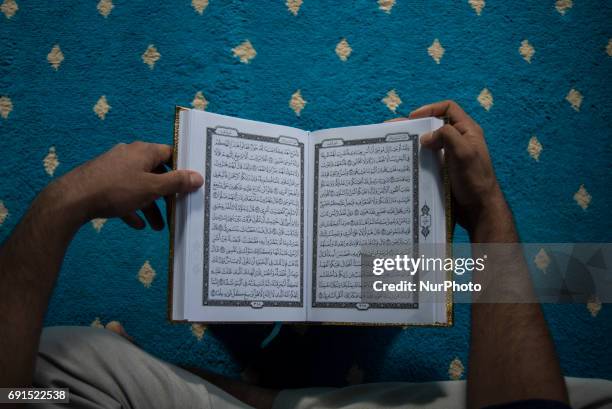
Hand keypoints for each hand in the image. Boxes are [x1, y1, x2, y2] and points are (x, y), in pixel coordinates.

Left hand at [50, 141, 202, 229]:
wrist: (73, 199)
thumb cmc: (117, 189)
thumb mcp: (152, 188)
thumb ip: (176, 183)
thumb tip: (198, 177)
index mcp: (144, 151)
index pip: (170, 154)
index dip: (182, 168)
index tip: (191, 183)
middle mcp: (130, 156)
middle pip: (156, 173)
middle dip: (166, 194)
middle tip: (177, 209)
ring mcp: (114, 169)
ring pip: (140, 187)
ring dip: (151, 206)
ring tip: (158, 226)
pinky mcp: (102, 182)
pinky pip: (123, 195)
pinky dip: (132, 208)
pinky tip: (137, 224)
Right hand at [408, 100, 508, 233]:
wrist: (479, 208)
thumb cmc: (475, 178)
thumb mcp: (464, 152)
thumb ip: (446, 136)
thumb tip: (424, 137)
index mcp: (467, 131)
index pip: (448, 109)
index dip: (430, 109)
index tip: (412, 118)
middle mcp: (458, 140)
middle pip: (435, 125)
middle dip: (416, 126)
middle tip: (395, 130)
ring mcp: (450, 155)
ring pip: (429, 142)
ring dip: (413, 142)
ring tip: (395, 145)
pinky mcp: (443, 169)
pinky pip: (427, 158)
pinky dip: (415, 157)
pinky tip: (404, 161)